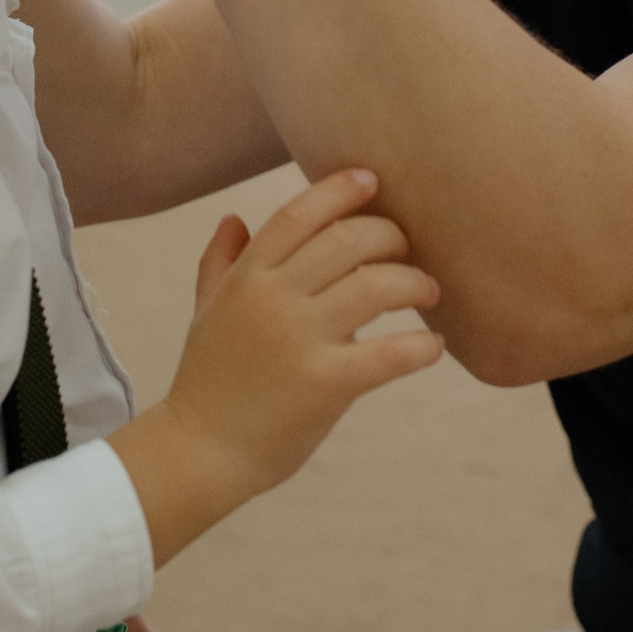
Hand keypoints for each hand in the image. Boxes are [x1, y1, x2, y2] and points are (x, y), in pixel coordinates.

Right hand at [106, 168, 443, 565]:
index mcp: (246, 278)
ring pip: (376, 286)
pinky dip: (420, 347)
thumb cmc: (209, 381)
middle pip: (347, 240)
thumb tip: (233, 219)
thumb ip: (220, 262)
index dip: (338, 190)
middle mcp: (272, 300)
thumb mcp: (206, 313)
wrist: (200, 451)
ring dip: (414, 283)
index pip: (298, 214)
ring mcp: (299, 340)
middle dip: (390, 236)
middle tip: (408, 250)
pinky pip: (389, 353)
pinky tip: (432, 347)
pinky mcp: (325, 384)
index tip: (372, 181)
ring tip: (428, 292)